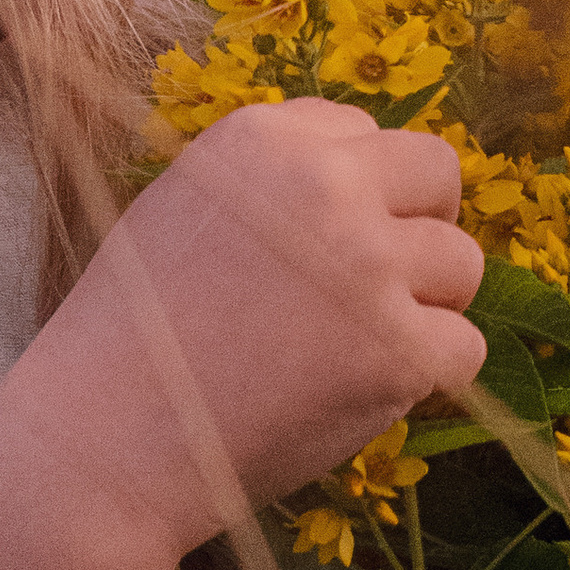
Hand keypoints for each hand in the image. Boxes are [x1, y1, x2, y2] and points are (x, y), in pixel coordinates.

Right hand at [24, 100, 485, 569]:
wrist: (105, 439)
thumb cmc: (132, 335)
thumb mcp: (183, 208)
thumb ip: (271, 182)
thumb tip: (360, 187)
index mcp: (262, 139)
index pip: (361, 130)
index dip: (352, 189)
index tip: (319, 242)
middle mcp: (325, 184)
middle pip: (436, 173)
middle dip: (419, 223)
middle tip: (376, 283)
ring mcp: (370, 267)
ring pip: (462, 264)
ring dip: (424, 305)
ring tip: (352, 346)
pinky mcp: (400, 350)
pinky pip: (464, 347)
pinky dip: (426, 375)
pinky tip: (361, 391)